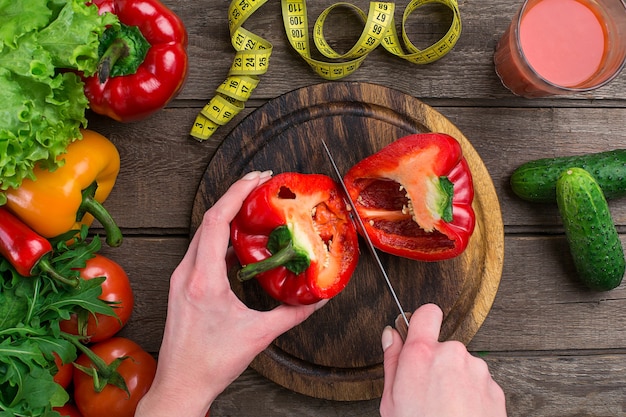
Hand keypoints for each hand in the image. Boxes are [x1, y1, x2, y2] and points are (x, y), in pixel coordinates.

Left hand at [135, 171, 325, 416]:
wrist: (181, 383)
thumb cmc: (210, 363)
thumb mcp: (259, 335)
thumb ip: (293, 314)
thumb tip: (317, 298)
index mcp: (203, 280)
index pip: (217, 221)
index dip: (237, 194)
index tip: (257, 179)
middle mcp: (187, 273)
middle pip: (209, 220)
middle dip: (235, 196)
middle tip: (260, 184)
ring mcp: (181, 278)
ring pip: (202, 233)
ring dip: (226, 215)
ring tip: (251, 205)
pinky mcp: (182, 285)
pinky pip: (201, 249)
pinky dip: (220, 236)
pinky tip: (239, 240)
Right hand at [380, 304, 506, 416]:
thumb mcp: (392, 399)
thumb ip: (392, 360)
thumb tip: (391, 336)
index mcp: (422, 354)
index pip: (426, 312)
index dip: (421, 321)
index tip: (417, 331)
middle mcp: (452, 354)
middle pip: (443, 345)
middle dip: (436, 362)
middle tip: (426, 390)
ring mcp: (476, 370)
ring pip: (462, 365)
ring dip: (455, 379)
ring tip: (445, 407)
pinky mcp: (494, 387)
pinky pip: (478, 382)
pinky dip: (471, 394)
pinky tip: (460, 413)